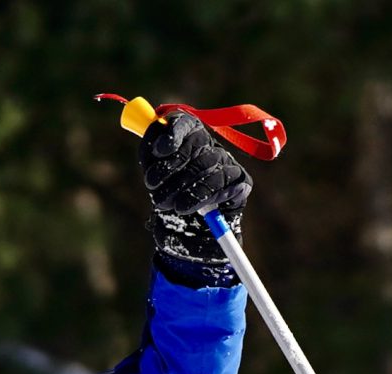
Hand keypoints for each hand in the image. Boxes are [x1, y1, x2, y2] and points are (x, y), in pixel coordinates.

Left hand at [139, 112, 250, 287]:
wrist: (188, 234)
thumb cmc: (170, 199)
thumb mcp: (154, 177)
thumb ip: (152, 157)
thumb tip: (156, 147)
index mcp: (187, 136)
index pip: (183, 122)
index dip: (172, 132)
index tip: (159, 150)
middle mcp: (209, 144)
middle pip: (193, 144)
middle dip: (169, 166)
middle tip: (151, 185)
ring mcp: (226, 162)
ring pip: (205, 165)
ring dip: (181, 186)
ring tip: (164, 203)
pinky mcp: (241, 182)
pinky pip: (219, 184)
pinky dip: (199, 196)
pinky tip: (186, 207)